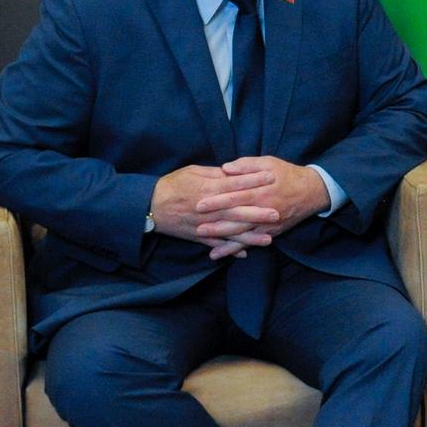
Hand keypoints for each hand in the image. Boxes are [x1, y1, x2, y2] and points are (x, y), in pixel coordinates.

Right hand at [151, 165, 279, 257]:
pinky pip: (216, 244)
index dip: (254, 181)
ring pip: (230, 231)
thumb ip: (215, 174)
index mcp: (208, 189)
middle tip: (278, 213)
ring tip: (269, 239)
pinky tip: (245, 254)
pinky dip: (229, 250)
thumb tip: (235, 172)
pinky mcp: (198, 236)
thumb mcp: (193, 172)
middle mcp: (208, 208)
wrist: (149, 205)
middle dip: (258, 213)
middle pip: (237, 210)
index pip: (235, 185)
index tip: (272, 178)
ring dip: (250, 236)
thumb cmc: (172, 185)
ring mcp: (204, 224)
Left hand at [198, 156, 332, 239]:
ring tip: (204, 242)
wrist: (313, 191)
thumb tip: (225, 168)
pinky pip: (251, 243)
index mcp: (262, 190)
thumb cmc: (288, 174)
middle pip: (237, 218)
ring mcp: (268, 223)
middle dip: (216, 224)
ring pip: (243, 234)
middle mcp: (264, 209)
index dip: (217, 201)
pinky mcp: (271, 232)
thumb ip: (247, 165)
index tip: (199, 204)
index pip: (236, 196)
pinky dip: (235, 249)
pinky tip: (219, 254)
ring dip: (223, 239)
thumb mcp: (269, 162)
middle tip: (196, 227)